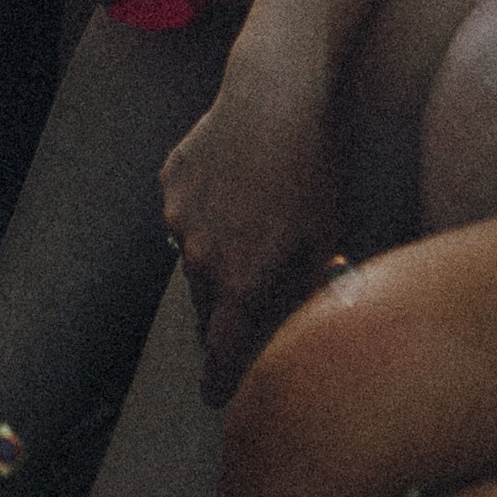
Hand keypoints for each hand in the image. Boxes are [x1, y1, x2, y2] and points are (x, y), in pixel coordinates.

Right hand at [160, 63, 342, 402]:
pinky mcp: (171, 178)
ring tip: (249, 227)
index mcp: (240, 282)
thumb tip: (316, 322)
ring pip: (193, 256)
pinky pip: (183, 211)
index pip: (221, 349)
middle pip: (205, 305)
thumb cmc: (311, 171)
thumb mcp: (326, 239)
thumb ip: (312, 289)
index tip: (213, 397)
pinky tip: (233, 187)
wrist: (274, 99)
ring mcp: (179, 215)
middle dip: (221, 315)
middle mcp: (201, 256)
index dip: (218, 378)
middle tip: (241, 310)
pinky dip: (203, 212)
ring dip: (214, 257)